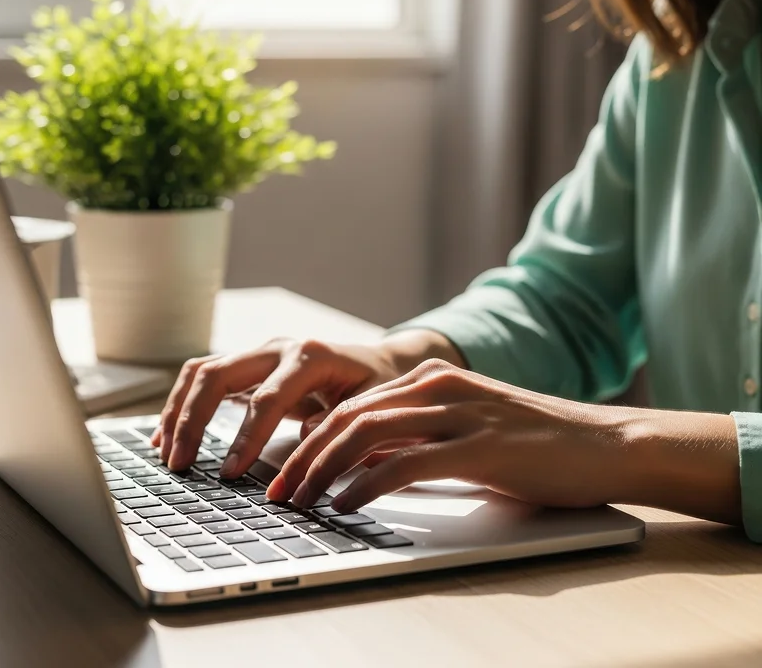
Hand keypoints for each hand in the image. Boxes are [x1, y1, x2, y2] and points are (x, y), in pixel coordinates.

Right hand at [152, 330, 464, 475]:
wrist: (380, 363)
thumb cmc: (378, 387)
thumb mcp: (370, 408)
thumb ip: (337, 428)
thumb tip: (303, 450)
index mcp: (310, 357)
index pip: (267, 398)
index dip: (245, 438)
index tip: (229, 475)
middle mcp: (279, 348)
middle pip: (219, 375)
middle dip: (193, 420)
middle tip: (180, 463)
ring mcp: (260, 353)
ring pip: (203, 371)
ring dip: (178, 410)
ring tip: (165, 452)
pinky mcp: (249, 365)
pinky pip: (204, 378)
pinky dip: (182, 404)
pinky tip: (166, 435)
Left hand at [266, 359, 631, 511]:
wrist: (604, 443)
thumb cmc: (535, 444)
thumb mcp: (465, 432)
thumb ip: (416, 440)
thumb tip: (362, 466)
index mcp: (433, 378)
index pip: (354, 405)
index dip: (312, 439)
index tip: (288, 471)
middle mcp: (440, 386)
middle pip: (350, 416)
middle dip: (305, 455)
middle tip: (280, 491)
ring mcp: (460, 412)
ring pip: (368, 434)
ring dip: (324, 470)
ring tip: (302, 501)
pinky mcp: (480, 446)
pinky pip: (406, 463)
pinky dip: (367, 485)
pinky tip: (347, 504)